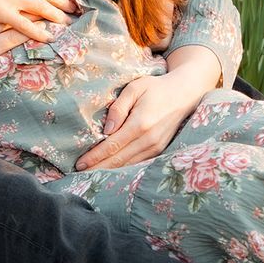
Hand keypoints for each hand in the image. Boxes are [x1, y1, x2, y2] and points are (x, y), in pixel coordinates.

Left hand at [75, 70, 210, 171]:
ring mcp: (156, 147)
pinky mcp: (159, 150)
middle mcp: (149, 140)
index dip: (94, 157)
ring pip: (128, 165)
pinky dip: (123, 168)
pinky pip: (137, 163)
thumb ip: (118, 108)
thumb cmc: (156, 88)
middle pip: (118, 161)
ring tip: (90, 175)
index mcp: (140, 124)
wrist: (184, 93)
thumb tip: (106, 131)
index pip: (112, 146)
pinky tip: (110, 170)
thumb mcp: (134, 88)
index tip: (79, 164)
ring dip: (109, 171)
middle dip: (97, 168)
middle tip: (79, 174)